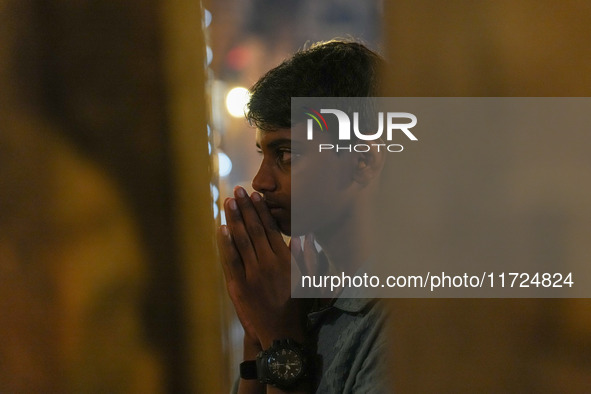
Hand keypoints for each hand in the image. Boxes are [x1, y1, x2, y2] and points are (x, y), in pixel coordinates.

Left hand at [217, 186, 306, 349]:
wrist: (282, 332)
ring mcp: (252, 275)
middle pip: (254, 230)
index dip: (261, 211)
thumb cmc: (295, 304)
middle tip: (237, 191)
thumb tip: (304, 234)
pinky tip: (221, 228)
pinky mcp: (239, 286)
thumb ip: (305, 255)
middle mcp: (268, 263)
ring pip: (242, 241)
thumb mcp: (306, 278)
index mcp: (284, 260)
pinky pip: (231, 261)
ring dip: (234, 219)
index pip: (271, 229)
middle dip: (245, 209)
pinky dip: (226, 244)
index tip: (255, 196)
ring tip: (228, 202)